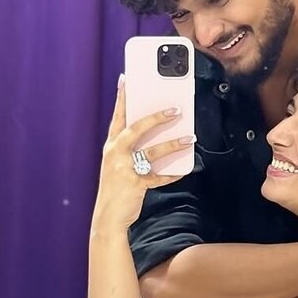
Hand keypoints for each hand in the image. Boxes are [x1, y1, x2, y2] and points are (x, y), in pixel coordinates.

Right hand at [91, 76, 195, 232]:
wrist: (107, 218)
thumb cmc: (116, 190)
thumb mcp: (118, 165)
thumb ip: (132, 151)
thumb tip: (159, 137)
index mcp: (111, 146)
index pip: (117, 117)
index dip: (122, 97)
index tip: (127, 79)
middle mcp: (115, 154)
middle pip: (136, 128)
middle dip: (156, 117)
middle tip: (176, 109)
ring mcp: (123, 168)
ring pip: (152, 151)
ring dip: (172, 144)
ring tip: (189, 139)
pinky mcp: (134, 183)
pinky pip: (158, 177)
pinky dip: (173, 174)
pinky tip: (185, 169)